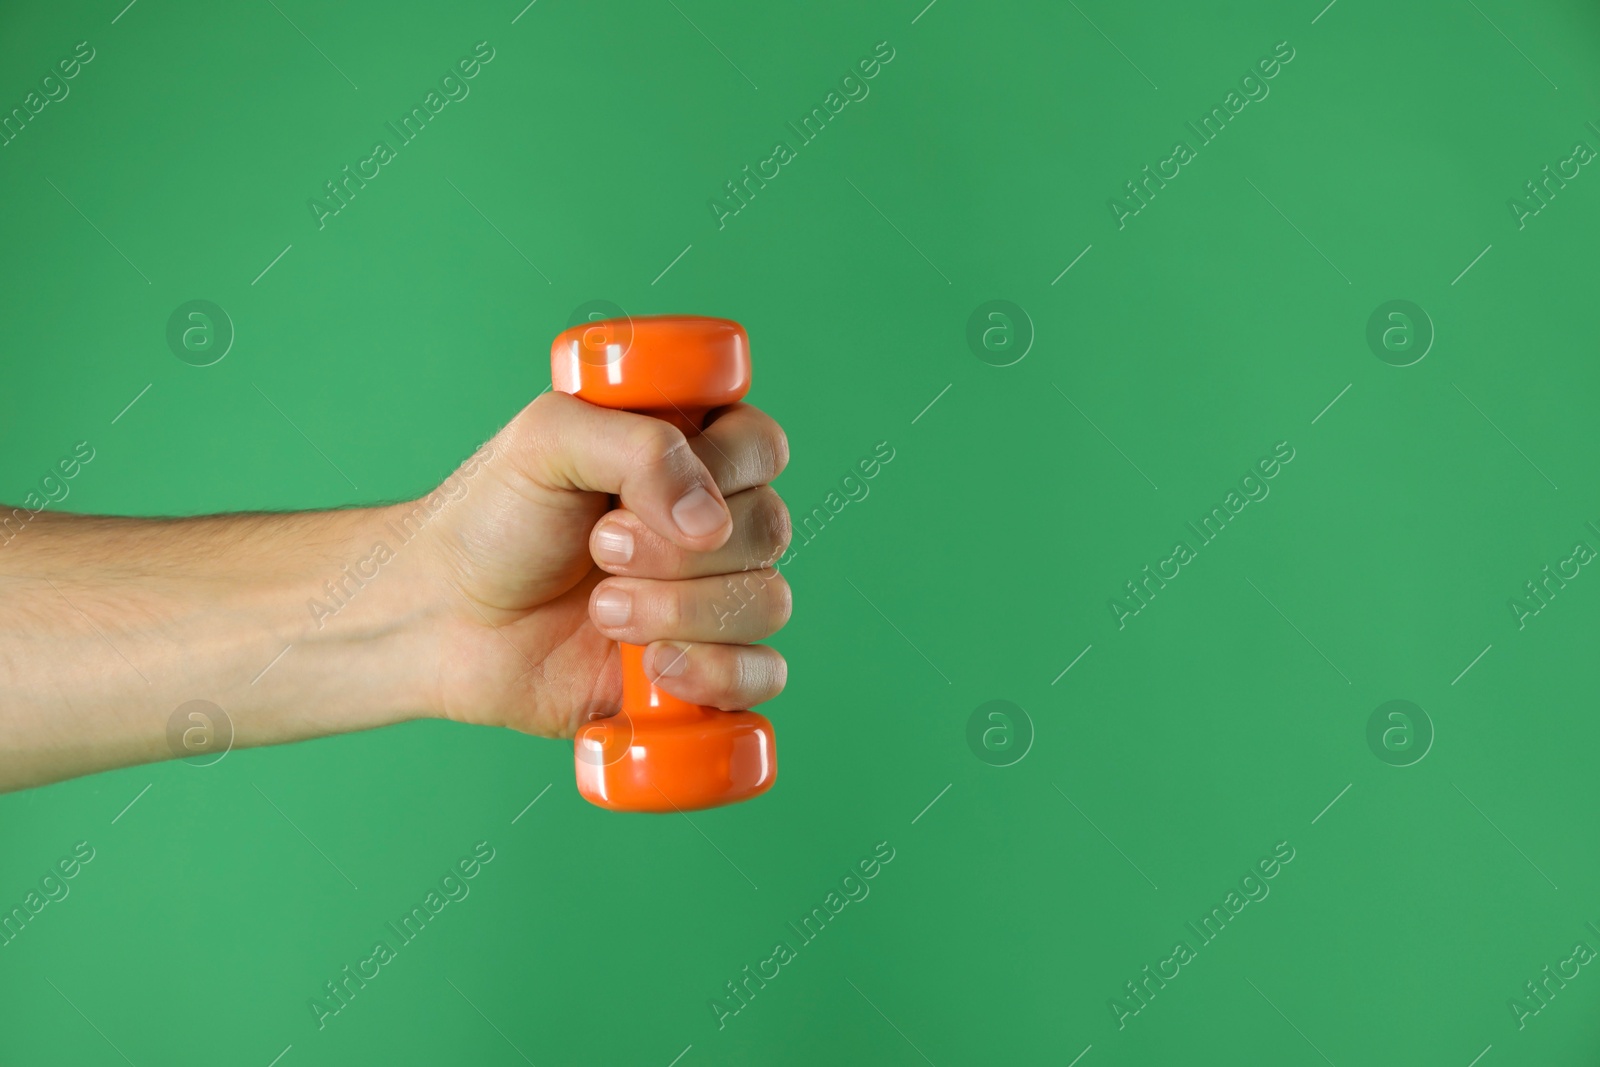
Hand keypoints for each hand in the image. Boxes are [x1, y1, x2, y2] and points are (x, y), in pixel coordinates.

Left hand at [417, 391, 792, 739]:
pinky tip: (652, 668)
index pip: (762, 446)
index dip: (721, 469)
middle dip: (675, 550)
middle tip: (598, 548)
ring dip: (680, 611)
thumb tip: (708, 521)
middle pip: (769, 528)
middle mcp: (711, 523)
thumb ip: (637, 446)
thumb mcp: (545, 440)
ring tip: (602, 610)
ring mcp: (711, 599)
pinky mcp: (702, 670)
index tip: (641, 491)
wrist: (443, 618)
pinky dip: (715, 674)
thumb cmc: (492, 517)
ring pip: (767, 603)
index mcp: (689, 451)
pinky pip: (762, 676)